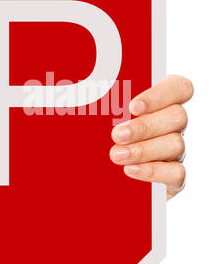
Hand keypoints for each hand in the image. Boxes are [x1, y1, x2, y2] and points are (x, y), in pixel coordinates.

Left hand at [109, 74, 191, 199]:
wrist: (98, 172)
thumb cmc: (100, 133)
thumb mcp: (100, 115)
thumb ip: (103, 104)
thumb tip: (84, 96)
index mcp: (161, 101)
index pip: (178, 87)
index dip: (160, 95)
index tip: (133, 106)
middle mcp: (173, 123)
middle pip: (177, 116)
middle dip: (144, 126)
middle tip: (117, 135)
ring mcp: (176, 150)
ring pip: (176, 144)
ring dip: (144, 149)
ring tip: (116, 155)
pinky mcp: (174, 176)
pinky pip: (176, 172)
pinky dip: (152, 171)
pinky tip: (130, 170)